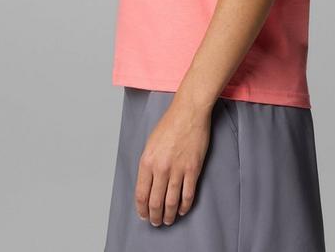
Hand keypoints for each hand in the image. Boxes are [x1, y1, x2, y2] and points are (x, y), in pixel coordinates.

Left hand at [135, 97, 212, 226]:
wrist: (188, 112)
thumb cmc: (170, 124)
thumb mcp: (151, 143)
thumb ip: (148, 164)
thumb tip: (148, 184)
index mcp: (147, 161)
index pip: (141, 194)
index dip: (142, 209)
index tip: (144, 215)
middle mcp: (161, 168)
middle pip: (155, 202)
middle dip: (155, 216)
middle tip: (156, 222)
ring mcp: (177, 169)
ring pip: (171, 202)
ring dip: (169, 215)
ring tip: (169, 220)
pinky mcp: (193, 169)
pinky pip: (187, 194)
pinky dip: (184, 206)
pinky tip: (182, 209)